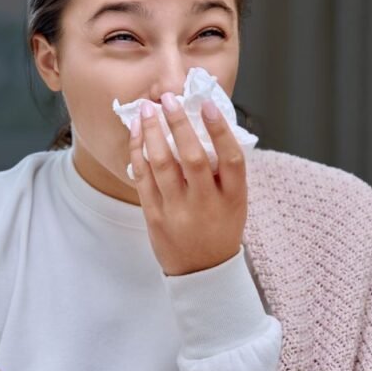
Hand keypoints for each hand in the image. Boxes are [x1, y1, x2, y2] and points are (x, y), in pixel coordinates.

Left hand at [128, 93, 247, 275]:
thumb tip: (203, 124)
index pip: (231, 158)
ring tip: (147, 110)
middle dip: (178, 124)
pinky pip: (143, 179)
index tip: (207, 105)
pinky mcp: (156, 217)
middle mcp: (207, 204)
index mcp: (234, 197)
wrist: (203, 272)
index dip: (220, 130)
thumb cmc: (221, 227)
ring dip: (153, 133)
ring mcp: (179, 211)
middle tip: (168, 99)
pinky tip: (136, 134)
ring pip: (163, 165)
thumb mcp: (235, 202)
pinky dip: (139, 153)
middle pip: (192, 157)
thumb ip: (223, 171)